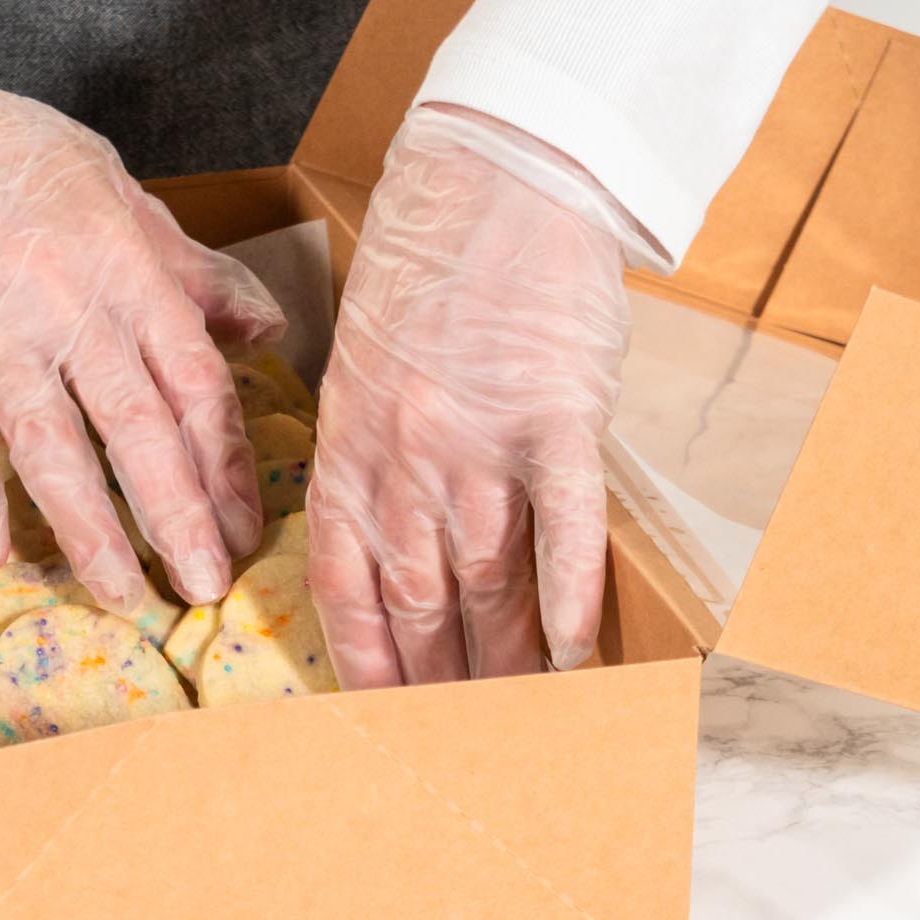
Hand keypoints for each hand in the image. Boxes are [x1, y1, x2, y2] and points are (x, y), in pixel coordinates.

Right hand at [0, 81, 283, 605]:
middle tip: (203, 587)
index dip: (225, 464)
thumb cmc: (16, 165)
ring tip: (119, 593)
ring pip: (49, 441)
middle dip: (176, 514)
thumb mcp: (121, 198)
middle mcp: (68, 306)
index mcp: (129, 272)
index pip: (195, 382)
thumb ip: (193, 274)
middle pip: (135, 424)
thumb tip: (266, 328)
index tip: (245, 530)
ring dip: (87, 526)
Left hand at [308, 106, 633, 686]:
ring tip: (520, 722)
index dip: (363, 660)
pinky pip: (562, 525)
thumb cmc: (432, 262)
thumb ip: (370, 450)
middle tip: (455, 745)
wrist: (499, 174)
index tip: (379, 717)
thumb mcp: (364, 359)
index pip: (344, 582)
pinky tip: (574, 652)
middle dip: (436, 684)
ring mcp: (479, 440)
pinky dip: (568, 594)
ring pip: (487, 582)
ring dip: (503, 662)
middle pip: (419, 601)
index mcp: (349, 444)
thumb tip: (393, 537)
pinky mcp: (555, 418)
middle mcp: (404, 456)